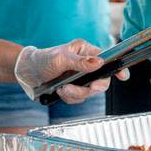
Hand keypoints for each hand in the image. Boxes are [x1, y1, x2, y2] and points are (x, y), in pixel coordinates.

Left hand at [14, 38, 128, 103]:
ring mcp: (80, 79)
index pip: (107, 59)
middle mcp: (86, 65)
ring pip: (89, 92)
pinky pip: (78, 99)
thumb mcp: (61, 58)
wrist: (27, 73)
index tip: (122, 76)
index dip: (117, 68)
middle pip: (101, 80)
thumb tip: (99, 63)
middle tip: (89, 88)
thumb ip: (80, 62)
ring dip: (76, 93)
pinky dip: (70, 97)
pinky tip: (60, 91)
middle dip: (92, 87)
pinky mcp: (74, 89)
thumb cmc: (43, 59)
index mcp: (86, 51)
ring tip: (63, 88)